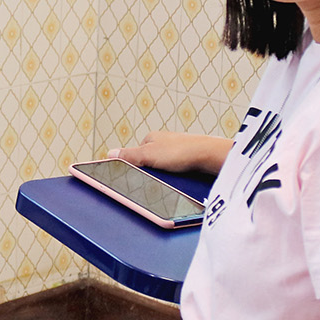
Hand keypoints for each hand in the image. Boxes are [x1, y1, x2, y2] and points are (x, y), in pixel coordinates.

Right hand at [109, 131, 231, 173]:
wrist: (210, 157)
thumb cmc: (182, 152)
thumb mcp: (148, 155)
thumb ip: (129, 155)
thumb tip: (110, 153)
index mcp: (151, 138)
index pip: (134, 154)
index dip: (134, 167)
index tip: (136, 177)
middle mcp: (164, 142)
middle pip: (148, 162)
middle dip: (150, 173)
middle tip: (154, 181)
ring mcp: (176, 151)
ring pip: (162, 169)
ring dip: (164, 177)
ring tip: (168, 182)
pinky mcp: (188, 161)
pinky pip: (176, 172)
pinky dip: (175, 178)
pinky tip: (179, 182)